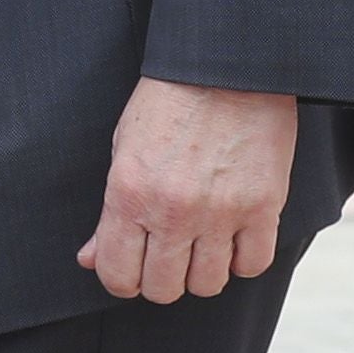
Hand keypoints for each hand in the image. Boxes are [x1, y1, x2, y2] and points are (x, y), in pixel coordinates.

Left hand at [81, 78, 295, 301]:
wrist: (225, 64)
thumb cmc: (169, 102)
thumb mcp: (124, 150)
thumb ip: (109, 213)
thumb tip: (90, 259)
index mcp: (129, 194)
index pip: (118, 275)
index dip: (123, 280)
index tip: (132, 269)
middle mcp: (172, 211)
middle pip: (163, 288)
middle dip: (162, 278)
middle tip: (168, 255)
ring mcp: (220, 212)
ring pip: (207, 284)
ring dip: (202, 271)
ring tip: (202, 244)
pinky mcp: (263, 206)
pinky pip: (252, 264)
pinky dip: (243, 258)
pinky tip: (235, 237)